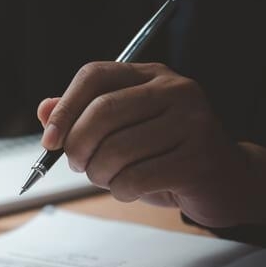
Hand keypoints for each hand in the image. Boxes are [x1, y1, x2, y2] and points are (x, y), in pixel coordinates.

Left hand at [37, 61, 265, 226]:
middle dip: (77, 147)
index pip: (95, 75)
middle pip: (102, 112)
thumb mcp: (121, 131)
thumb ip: (82, 118)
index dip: (64, 109)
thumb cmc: (162, 154)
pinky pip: (136, 178)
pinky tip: (130, 190)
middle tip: (78, 165)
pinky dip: (121, 191)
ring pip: (116, 150)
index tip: (50, 141)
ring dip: (99, 175)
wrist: (221, 181)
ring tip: (108, 178)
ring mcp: (191, 122)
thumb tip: (44, 110)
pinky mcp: (198, 159)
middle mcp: (174, 90)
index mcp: (149, 75)